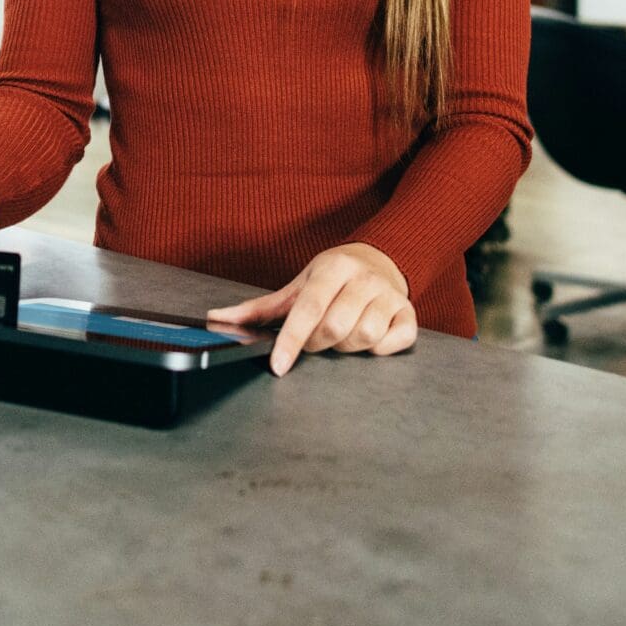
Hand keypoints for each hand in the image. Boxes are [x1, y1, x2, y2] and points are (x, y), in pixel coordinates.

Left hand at [207, 243, 416, 375]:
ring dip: (347, 347)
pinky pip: (396, 342)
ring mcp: (390, 295)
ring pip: (365, 337)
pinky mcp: (409, 313)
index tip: (279, 366)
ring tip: (342, 335)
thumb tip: (216, 318)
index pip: (308, 308)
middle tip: (316, 339)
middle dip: (318, 344)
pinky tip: (370, 340)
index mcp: (333, 268)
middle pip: (336, 327)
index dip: (291, 340)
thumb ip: (259, 307)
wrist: (379, 259)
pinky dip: (381, 350)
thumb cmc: (332, 278)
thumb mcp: (297, 285)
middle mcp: (364, 278)